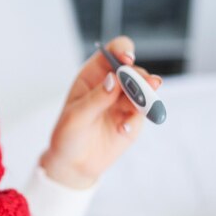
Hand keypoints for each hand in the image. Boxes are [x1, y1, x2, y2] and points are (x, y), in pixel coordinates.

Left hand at [39, 36, 161, 188]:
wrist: (73, 164)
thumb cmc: (67, 135)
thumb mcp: (76, 116)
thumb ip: (96, 98)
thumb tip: (114, 79)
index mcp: (93, 75)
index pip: (113, 52)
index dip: (123, 51)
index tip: (127, 61)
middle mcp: (112, 85)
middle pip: (134, 70)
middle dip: (141, 77)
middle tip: (148, 86)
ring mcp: (124, 102)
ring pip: (144, 91)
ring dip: (147, 96)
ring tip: (145, 105)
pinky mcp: (133, 120)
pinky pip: (143, 114)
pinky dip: (137, 120)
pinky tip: (122, 130)